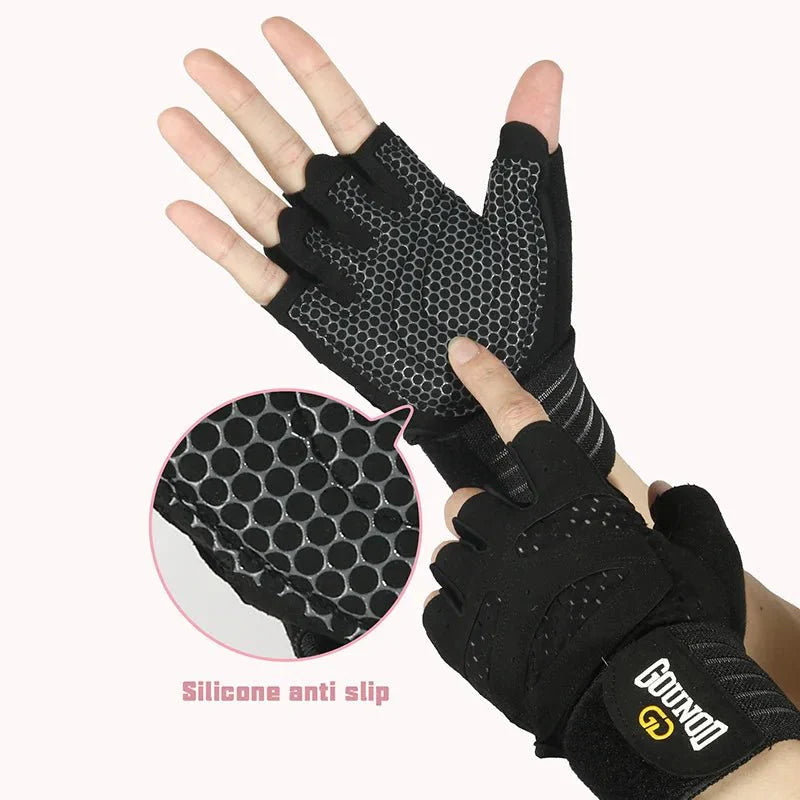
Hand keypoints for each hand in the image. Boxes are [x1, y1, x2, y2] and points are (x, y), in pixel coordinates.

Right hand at [158, 18, 616, 498]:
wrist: (500, 384)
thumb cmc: (521, 307)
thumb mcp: (526, 224)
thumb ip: (522, 150)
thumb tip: (544, 69)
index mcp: (406, 195)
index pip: (349, 121)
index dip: (313, 75)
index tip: (273, 30)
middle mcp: (360, 225)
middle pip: (293, 156)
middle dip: (247, 108)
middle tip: (199, 61)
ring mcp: (335, 272)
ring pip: (266, 210)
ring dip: (219, 167)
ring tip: (174, 119)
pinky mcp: (317, 319)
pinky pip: (262, 278)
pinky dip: (223, 248)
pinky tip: (185, 211)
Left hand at [425, 337, 799, 798]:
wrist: (651, 719)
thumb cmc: (680, 633)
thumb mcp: (708, 559)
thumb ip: (689, 508)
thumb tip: (663, 487)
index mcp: (575, 506)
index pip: (524, 425)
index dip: (489, 381)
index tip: (460, 351)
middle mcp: (521, 538)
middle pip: (467, 502)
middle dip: (483, 516)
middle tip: (511, 542)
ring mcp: (489, 592)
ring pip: (449, 556)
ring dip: (472, 565)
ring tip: (510, 595)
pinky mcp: (469, 645)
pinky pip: (436, 610)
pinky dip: (455, 613)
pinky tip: (489, 628)